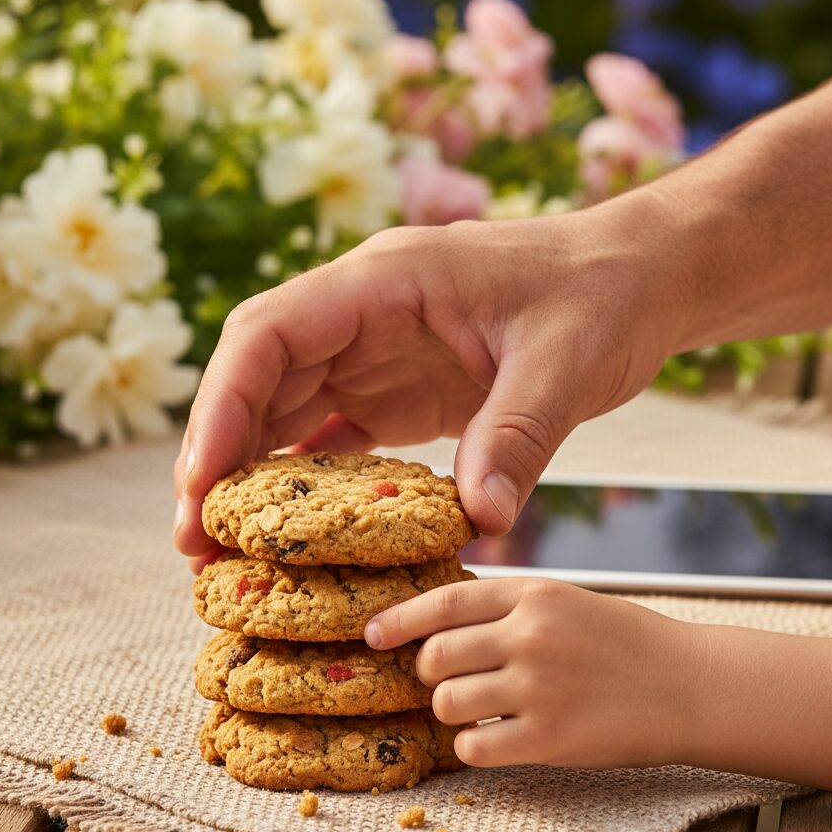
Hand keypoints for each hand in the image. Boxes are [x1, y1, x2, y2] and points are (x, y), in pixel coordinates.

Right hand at [173, 194, 693, 569]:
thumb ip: (516, 438)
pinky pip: (333, 435)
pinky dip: (306, 480)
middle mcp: (363, 313)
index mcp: (385, 281)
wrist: (636, 282)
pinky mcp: (399, 390)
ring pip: (283, 409)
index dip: (221, 403)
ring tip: (226, 550)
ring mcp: (376, 353)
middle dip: (218, 454)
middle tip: (195, 539)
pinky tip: (290, 531)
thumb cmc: (600, 297)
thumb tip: (483, 522)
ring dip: (251, 475)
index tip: (200, 481)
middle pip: (258, 378)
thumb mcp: (563, 365)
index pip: (270, 333)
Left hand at [364, 577, 699, 768]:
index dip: (400, 619)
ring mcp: (539, 687)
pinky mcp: (550, 737)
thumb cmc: (624, 642)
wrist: (690, 685)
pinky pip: (474, 747)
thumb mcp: (566, 601)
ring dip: (452, 712)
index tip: (372, 634)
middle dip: (430, 673)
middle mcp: (530, 635)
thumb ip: (508, 606)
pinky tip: (498, 738)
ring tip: (483, 710)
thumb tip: (440, 622)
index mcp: (533, 594)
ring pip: (447, 703)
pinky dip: (475, 746)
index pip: (445, 602)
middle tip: (449, 681)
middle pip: (435, 657)